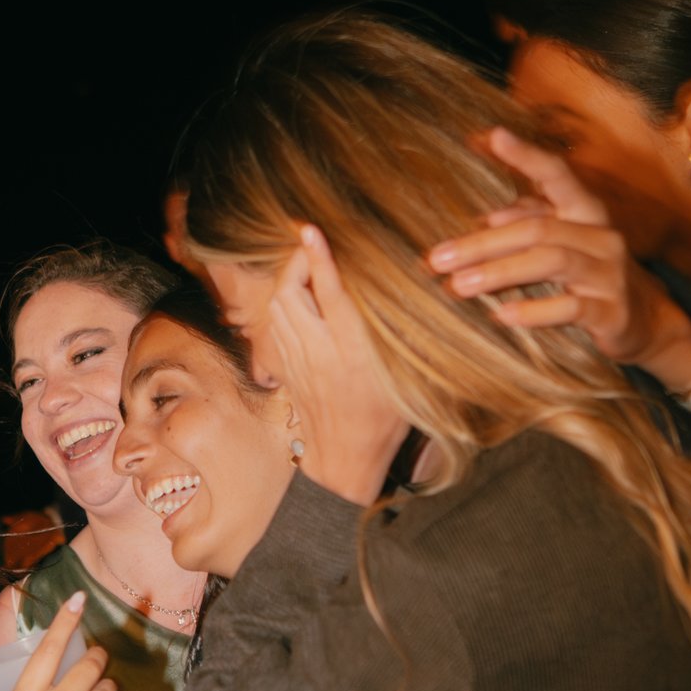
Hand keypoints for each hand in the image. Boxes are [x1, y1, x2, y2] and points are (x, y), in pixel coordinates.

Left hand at [263, 227, 408, 502]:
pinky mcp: (285, 368)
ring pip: (278, 306)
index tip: (311, 230)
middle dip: (296, 263)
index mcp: (353, 352)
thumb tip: (415, 297)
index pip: (331, 294)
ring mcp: (296, 360)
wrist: (344, 460)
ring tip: (307, 267)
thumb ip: (402, 338)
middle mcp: (319, 352)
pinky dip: (284, 303)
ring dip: (288, 281)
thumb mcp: (406, 378)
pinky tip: (300, 298)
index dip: (320, 259)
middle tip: (312, 246)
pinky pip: (276, 324)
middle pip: (291, 293)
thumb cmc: (385, 418)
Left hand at [429, 131, 690, 400]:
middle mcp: (602, 235)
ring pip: (552, 262)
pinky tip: (501, 315)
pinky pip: (571, 308)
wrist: (645, 324)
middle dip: (482, 243)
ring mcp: (610, 274)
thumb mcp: (563, 244)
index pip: (557, 175)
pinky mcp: (613, 312)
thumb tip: (487, 216)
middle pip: (538, 228)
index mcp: (586, 212)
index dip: (527, 155)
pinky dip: (534, 310)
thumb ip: (530, 225)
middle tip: (438, 259)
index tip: (493, 136)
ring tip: (458, 286)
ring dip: (500, 273)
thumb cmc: (590, 277)